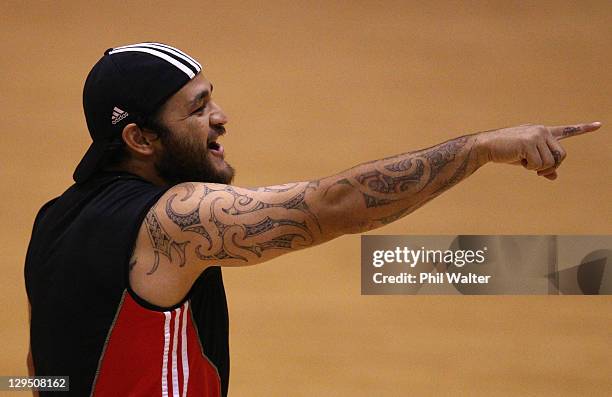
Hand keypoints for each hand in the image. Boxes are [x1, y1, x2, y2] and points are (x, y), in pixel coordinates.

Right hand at [476, 122, 601, 179]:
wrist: (486, 146)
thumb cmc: (506, 152)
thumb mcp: (526, 159)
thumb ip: (542, 165)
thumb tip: (554, 177)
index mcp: (543, 132)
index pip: (567, 130)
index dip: (583, 129)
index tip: (599, 125)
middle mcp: (542, 131)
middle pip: (561, 155)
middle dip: (550, 166)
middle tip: (534, 168)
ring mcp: (537, 135)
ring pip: (551, 162)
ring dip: (537, 168)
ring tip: (523, 161)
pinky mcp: (529, 143)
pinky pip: (539, 164)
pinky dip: (530, 168)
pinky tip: (519, 159)